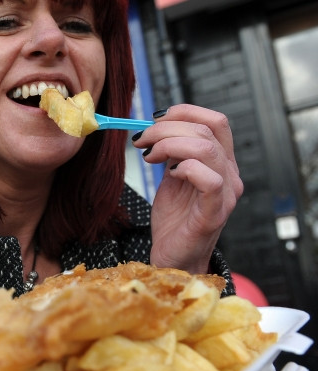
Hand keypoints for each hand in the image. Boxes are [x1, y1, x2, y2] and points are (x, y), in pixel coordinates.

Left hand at [133, 105, 242, 273]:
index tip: (153, 119)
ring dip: (170, 144)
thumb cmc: (174, 221)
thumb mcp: (171, 179)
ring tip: (149, 156)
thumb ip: (171, 154)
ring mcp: (226, 193)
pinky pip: (210, 179)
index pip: (215, 121)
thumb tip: (155, 128)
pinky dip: (185, 168)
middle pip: (207, 130)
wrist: (174, 258)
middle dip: (166, 128)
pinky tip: (169, 175)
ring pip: (207, 149)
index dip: (184, 112)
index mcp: (221, 162)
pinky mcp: (215, 212)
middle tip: (141, 141)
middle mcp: (230, 174)